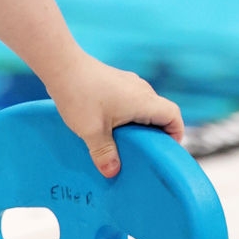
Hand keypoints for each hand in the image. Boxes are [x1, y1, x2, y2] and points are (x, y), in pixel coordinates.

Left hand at [45, 50, 183, 177]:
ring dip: (138, 124)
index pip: (173, 115)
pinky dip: (127, 114)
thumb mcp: (91, 131)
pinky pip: (130, 100)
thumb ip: (104, 153)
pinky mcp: (116, 81)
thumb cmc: (79, 96)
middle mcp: (141, 90)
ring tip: (123, 142)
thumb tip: (112, 172)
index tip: (165, 149)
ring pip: (144, 106)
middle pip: (160, 112)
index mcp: (143, 101)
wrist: (62, 66)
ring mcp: (128, 83)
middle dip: (154, 133)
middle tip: (141, 152)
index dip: (175, 133)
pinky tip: (108, 126)